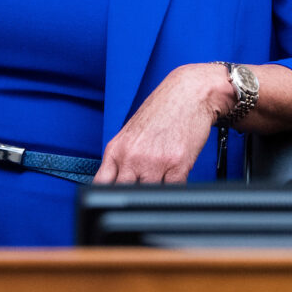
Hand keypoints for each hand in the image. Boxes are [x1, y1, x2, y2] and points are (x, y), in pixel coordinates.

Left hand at [94, 63, 235, 183]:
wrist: (190, 93)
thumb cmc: (163, 110)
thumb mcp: (132, 132)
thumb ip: (123, 158)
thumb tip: (118, 183)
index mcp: (117, 149)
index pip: (102, 183)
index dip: (106, 195)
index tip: (112, 197)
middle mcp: (132, 157)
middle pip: (123, 192)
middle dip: (132, 194)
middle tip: (141, 189)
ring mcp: (154, 163)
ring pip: (148, 195)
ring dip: (155, 192)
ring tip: (161, 178)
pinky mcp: (178, 167)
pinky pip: (173, 191)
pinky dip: (174, 189)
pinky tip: (175, 177)